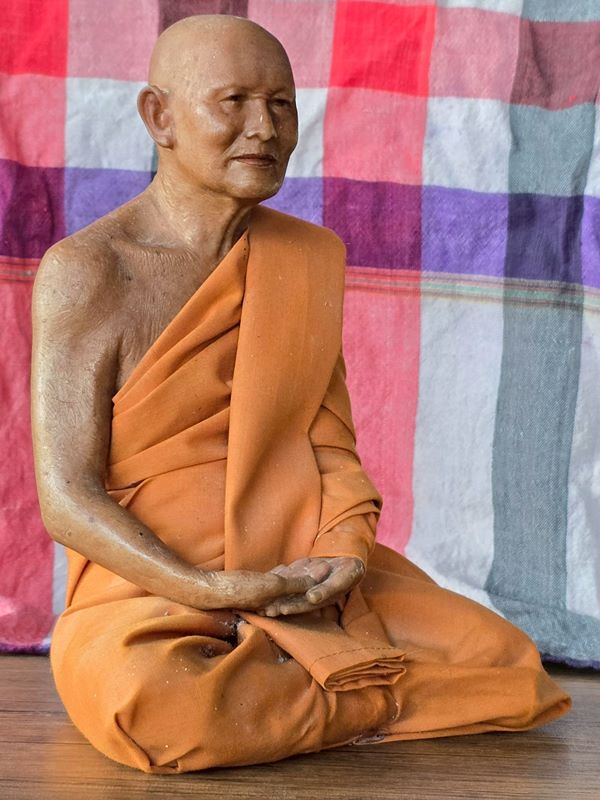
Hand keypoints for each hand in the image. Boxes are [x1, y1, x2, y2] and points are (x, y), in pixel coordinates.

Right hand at [203, 566, 330, 610]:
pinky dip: (283, 575)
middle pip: (298, 590)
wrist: (211, 589)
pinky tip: (288, 569)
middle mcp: (274, 602)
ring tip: (313, 564)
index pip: (305, 594)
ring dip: (299, 575)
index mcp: (280, 604)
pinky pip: (274, 582)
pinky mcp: (255, 589)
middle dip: (311, 578)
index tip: (330, 568)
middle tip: (326, 564)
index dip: (318, 582)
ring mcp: (264, 596)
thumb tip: (316, 582)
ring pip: (287, 585)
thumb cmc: (241, 588)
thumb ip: (293, 584)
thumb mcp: (271, 585)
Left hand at [260, 556, 364, 616]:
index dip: (292, 607)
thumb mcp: (341, 580)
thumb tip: (312, 598)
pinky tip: (268, 578)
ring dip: (275, 595)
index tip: (280, 610)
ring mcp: (305, 585)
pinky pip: (289, 577)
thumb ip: (326, 590)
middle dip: (279, 605)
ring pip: (288, 591)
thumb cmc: (348, 572)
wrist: (350, 562)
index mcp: (320, 599)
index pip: (304, 605)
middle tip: (265, 610)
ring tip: (262, 599)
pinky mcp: (302, 575)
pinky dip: (279, 578)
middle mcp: (311, 595)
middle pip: (292, 601)